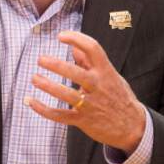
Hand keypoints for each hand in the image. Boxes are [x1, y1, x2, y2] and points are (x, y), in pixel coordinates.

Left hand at [28, 31, 145, 153]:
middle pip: (74, 72)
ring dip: (47, 86)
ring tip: (34, 78)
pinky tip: (31, 101)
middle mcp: (98, 86)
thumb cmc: (119, 97)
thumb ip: (91, 63)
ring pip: (65, 94)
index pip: (93, 49)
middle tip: (41, 59)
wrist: (133, 126)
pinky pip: (60, 115)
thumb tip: (75, 49)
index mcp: (106, 71)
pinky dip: (43, 109)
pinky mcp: (83, 120)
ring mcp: (90, 104)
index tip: (61, 36)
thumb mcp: (111, 76)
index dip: (76, 39)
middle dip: (56, 65)